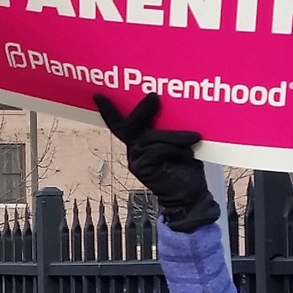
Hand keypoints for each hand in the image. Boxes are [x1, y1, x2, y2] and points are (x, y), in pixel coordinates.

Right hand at [95, 93, 218, 232]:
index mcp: (140, 141)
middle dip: (141, 110)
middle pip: (129, 125)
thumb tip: (176, 108)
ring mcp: (136, 159)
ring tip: (194, 138)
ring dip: (176, 136)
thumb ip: (168, 130)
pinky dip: (177, 150)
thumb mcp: (178, 143)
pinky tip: (188, 156)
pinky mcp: (142, 168)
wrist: (190, 197)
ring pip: (152, 137)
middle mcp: (134, 149)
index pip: (122, 123)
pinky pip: (158, 149)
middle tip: (154, 96)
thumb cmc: (186, 168)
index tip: (98, 95)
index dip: (109, 110)